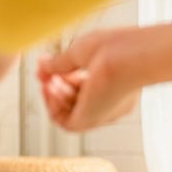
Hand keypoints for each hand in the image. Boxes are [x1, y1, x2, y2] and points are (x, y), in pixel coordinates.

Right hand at [37, 21, 171, 130]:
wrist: (129, 55)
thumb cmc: (116, 48)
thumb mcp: (80, 53)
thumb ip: (59, 63)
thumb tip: (42, 67)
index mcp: (115, 82)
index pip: (83, 85)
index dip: (62, 76)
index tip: (48, 65)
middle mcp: (110, 99)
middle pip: (74, 98)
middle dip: (55, 84)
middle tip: (44, 72)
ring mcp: (102, 111)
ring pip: (70, 111)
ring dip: (53, 95)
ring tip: (49, 79)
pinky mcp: (92, 120)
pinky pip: (66, 123)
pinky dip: (54, 108)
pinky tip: (52, 89)